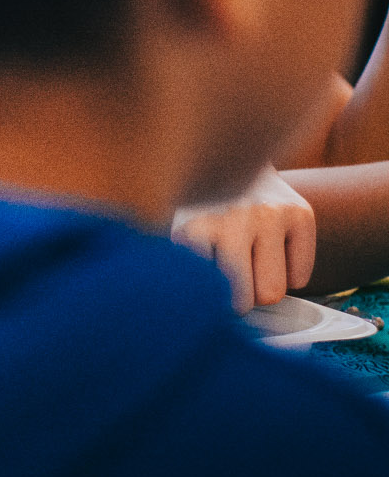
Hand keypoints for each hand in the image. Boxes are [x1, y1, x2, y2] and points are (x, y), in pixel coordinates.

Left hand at [173, 168, 315, 312]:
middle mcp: (233, 218)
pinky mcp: (300, 213)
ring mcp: (269, 213)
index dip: (209, 302)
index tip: (205, 299)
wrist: (224, 157)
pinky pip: (300, 277)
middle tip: (232, 288)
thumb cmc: (197, 211)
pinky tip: (271, 254)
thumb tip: (191, 319)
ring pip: (275, 291)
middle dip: (240, 301)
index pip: (207, 294)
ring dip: (262, 289)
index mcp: (193, 228)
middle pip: (249, 297)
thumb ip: (182, 273)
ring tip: (249, 268)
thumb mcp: (175, 238)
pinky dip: (289, 276)